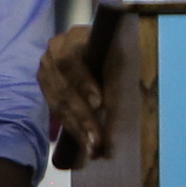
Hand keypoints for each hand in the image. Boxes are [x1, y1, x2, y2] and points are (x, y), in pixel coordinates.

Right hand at [38, 25, 108, 163]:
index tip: (99, 104)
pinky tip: (85, 143)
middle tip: (97, 141)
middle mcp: (54, 51)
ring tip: (93, 149)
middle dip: (83, 118)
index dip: (84, 83)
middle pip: (65, 89)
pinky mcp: (45, 86)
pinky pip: (57, 111)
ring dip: (78, 129)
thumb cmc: (111, 43)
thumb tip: (140, 76)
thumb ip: (118, 59)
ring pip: (59, 104)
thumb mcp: (115, 44)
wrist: (88, 40)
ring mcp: (46, 70)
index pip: (71, 61)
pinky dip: (73, 128)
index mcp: (73, 37)